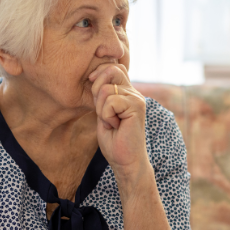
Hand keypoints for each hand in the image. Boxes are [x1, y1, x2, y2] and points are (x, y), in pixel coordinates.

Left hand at [89, 63, 148, 178]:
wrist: (125, 161)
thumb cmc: (114, 140)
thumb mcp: (102, 113)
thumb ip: (101, 95)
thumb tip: (94, 75)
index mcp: (127, 92)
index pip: (113, 67)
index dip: (99, 73)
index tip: (93, 88)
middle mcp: (134, 92)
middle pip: (110, 70)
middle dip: (96, 89)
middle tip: (101, 112)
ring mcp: (136, 98)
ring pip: (106, 89)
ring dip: (101, 109)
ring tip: (111, 123)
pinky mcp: (137, 107)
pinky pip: (110, 102)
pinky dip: (106, 116)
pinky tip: (116, 126)